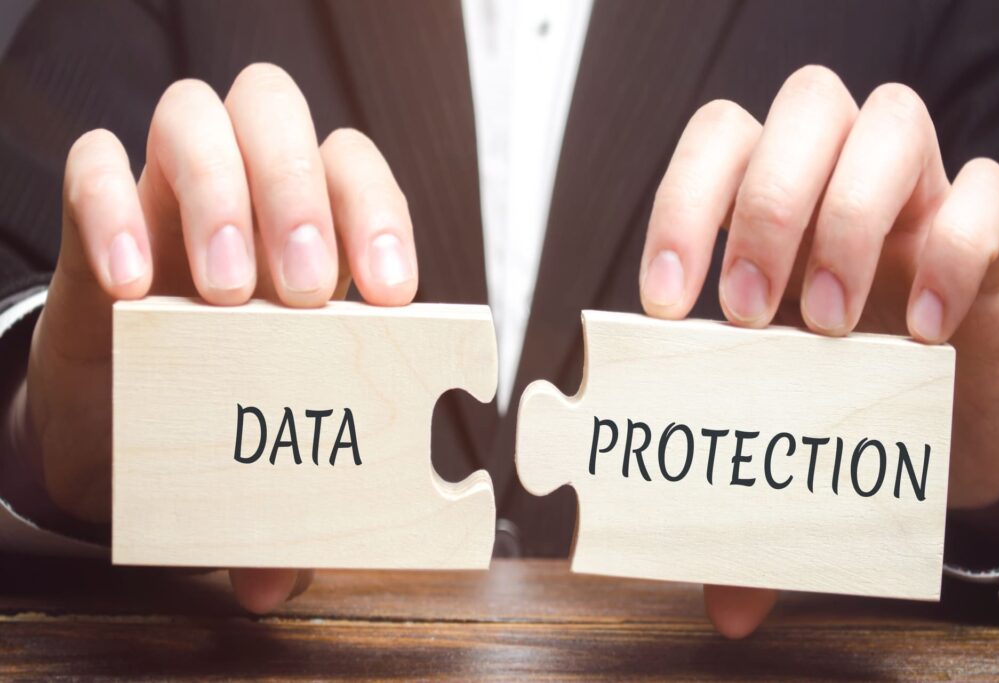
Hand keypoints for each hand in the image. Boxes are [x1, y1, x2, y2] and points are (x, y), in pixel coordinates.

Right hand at [15, 63, 417, 611]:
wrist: (118, 409)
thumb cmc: (216, 413)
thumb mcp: (260, 455)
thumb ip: (278, 512)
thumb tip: (274, 588)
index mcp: (310, 239)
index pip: (357, 174)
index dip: (379, 214)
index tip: (390, 293)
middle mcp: (246, 197)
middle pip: (280, 114)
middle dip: (300, 193)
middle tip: (306, 294)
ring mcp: (167, 196)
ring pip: (196, 114)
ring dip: (223, 191)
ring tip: (224, 294)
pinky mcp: (95, 219)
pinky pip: (92, 166)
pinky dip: (110, 208)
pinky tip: (129, 284)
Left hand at [639, 65, 998, 637]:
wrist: (952, 400)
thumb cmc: (845, 400)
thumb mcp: (787, 442)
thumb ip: (754, 506)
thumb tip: (724, 609)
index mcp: (767, 208)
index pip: (716, 143)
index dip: (683, 204)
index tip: (667, 304)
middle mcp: (836, 180)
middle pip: (802, 105)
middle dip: (765, 204)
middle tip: (748, 316)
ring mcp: (918, 199)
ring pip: (890, 119)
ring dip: (848, 215)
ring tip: (832, 326)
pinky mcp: (993, 239)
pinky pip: (988, 194)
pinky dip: (957, 247)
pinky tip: (932, 329)